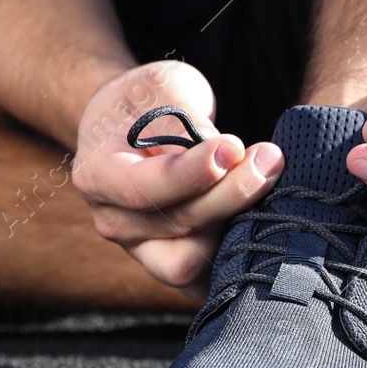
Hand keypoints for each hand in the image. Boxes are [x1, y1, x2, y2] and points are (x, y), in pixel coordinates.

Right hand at [73, 61, 284, 295]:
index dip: (191, 174)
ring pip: (191, 261)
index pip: (142, 188)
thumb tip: (228, 157)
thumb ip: (187, 121)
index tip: (233, 147)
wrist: (131, 126)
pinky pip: (206, 279)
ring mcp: (141, 250)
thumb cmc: (147, 101)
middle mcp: (113, 221)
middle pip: (177, 224)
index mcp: (97, 175)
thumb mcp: (161, 88)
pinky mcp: (171, 265)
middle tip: (269, 159)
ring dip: (236, 225)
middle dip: (231, 192)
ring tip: (266, 183)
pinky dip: (237, 254)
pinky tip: (263, 216)